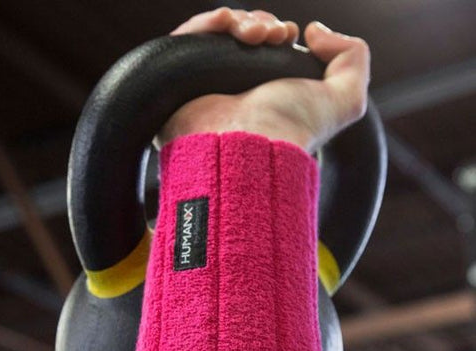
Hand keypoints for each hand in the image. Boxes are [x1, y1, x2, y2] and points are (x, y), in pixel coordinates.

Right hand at [156, 8, 369, 152]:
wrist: (249, 146)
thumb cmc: (291, 129)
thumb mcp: (345, 100)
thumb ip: (354, 60)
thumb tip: (317, 31)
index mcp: (268, 95)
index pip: (266, 51)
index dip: (278, 31)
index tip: (288, 35)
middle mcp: (236, 92)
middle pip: (242, 38)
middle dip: (261, 23)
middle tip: (273, 34)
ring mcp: (207, 89)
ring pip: (216, 37)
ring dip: (239, 21)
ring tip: (255, 34)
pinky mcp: (179, 84)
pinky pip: (186, 39)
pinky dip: (207, 23)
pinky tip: (226, 24)